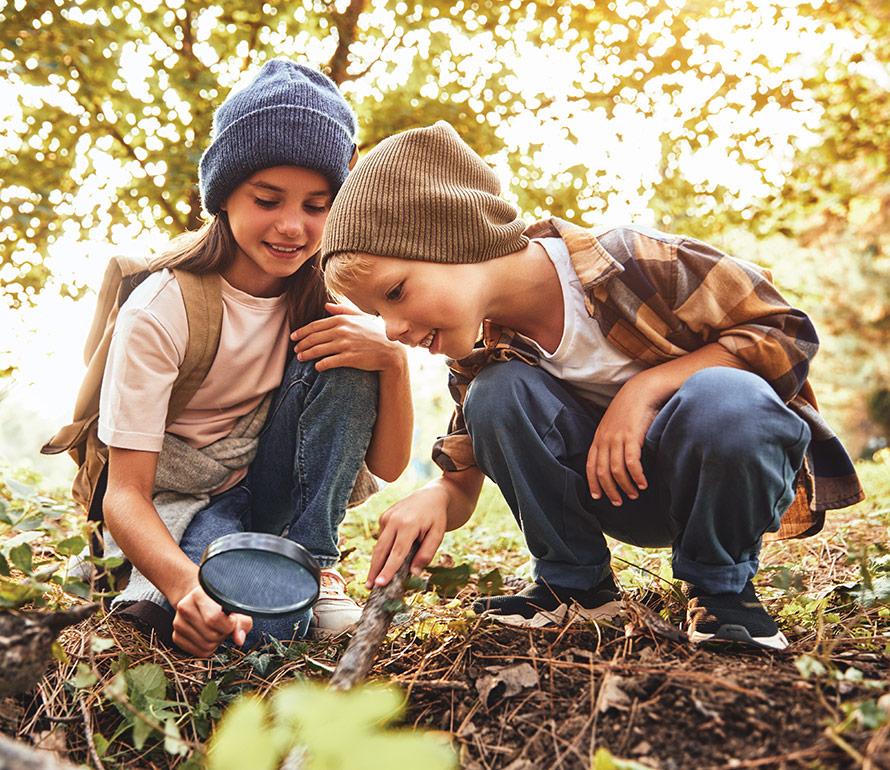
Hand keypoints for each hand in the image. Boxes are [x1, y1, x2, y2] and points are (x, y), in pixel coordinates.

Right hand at [171, 584, 252, 656]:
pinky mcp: (176, 636)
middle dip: (224, 634)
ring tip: (217, 629)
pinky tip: (209, 635)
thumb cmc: (222, 603)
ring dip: (217, 642)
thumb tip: (239, 640)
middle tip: (224, 625)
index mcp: (199, 594)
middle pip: (211, 636)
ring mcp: (178, 623)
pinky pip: (198, 653)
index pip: (214, 619)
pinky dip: (208, 648)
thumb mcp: (235, 606)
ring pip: (205, 646)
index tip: (233, 619)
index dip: (229, 625)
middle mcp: (184, 607)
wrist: (201, 600)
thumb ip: (242, 622)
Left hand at [291, 302, 404, 372]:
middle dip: (301, 344)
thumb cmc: (375, 334)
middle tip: (295, 349)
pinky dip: (319, 365)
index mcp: (342, 320)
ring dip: (306, 355)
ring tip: (300, 358)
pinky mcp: (349, 358)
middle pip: (314, 338)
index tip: (293, 337)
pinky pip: (328, 362)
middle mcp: (342, 331)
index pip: (315, 326)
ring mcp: (345, 345)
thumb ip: (342, 311)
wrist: (390, 352)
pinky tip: (316, 367)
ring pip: (318, 350)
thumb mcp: (360, 318)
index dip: (302, 332)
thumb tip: (325, 305)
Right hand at [366, 487, 448, 588]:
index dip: (388, 570)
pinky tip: (386, 560)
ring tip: (372, 580)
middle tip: (368, 587)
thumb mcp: (438, 535)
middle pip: (381, 550)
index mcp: (408, 524)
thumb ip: (426, 554)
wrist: (430, 496)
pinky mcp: (383, 517)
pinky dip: (383, 551)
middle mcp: (393, 520)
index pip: (397, 553)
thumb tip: (413, 573)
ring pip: (379, 545)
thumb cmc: (436, 518)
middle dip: (374, 570)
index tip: (380, 584)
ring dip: (375, 563)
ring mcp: (386, 517)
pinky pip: (382, 538)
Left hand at [586, 374, 661, 506]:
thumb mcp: (615, 426)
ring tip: (634, 494)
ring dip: (625, 486)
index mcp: (599, 438)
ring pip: (616, 470)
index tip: (598, 496)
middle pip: (602, 472)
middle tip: (618, 502)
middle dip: (609, 490)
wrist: (641, 391)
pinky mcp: (632, 437)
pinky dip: (636, 476)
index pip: (590, 465)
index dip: (593, 483)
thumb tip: (616, 460)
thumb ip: (612, 441)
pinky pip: (631, 463)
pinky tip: (643, 484)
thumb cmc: (630, 409)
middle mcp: (605, 439)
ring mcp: (617, 438)